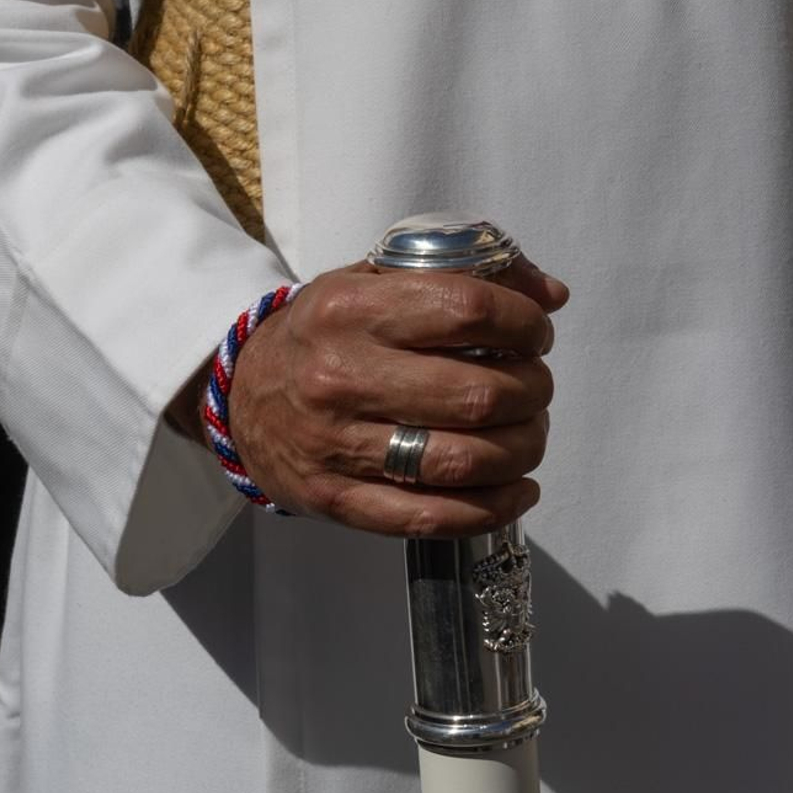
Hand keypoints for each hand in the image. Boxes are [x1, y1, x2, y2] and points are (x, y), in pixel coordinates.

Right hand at [219, 258, 568, 538]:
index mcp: (350, 310)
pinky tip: (518, 490)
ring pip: (462, 461)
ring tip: (529, 435)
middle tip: (535, 387)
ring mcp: (336, 445)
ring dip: (522, 450)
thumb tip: (552, 295)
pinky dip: (492, 509)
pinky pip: (430, 517)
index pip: (466, 311)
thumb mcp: (372, 282)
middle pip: (476, 395)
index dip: (522, 324)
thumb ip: (460, 275)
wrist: (241, 397)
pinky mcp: (337, 499)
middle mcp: (340, 377)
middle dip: (532, 391)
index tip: (534, 333)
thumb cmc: (323, 335)